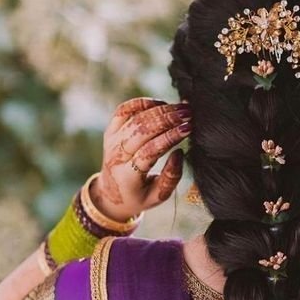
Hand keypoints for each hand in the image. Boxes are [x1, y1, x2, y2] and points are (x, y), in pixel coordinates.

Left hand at [92, 96, 191, 219]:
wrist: (111, 194)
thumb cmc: (139, 196)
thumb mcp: (158, 196)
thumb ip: (171, 177)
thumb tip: (179, 152)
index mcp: (127, 176)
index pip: (150, 151)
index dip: (169, 138)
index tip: (188, 129)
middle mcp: (116, 156)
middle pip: (141, 130)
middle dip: (167, 119)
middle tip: (188, 113)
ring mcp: (111, 141)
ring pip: (134, 118)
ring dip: (159, 110)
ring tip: (181, 108)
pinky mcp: (110, 130)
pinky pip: (124, 110)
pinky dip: (142, 103)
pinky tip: (160, 104)